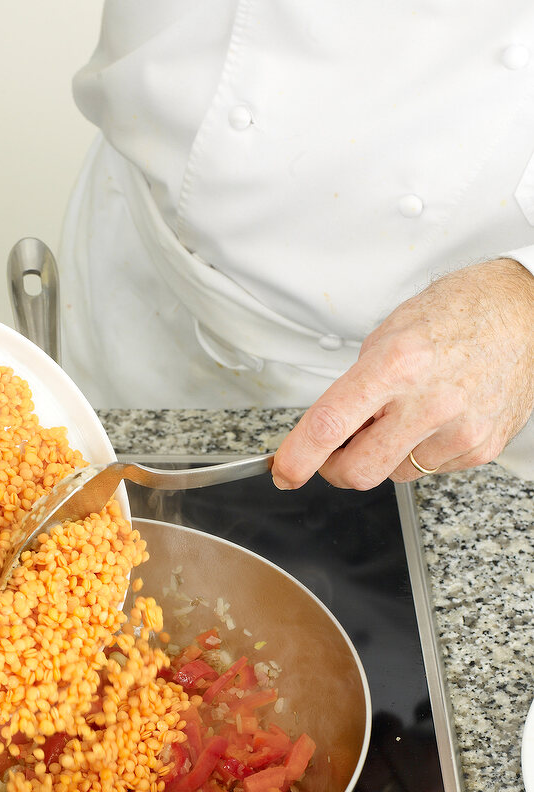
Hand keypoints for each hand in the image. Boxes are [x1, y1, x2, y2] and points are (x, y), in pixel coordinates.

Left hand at [271, 259, 533, 489]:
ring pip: (393, 474)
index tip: (284, 471)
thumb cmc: (458, 315)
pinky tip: (435, 419)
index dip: (297, 457)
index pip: (329, 425)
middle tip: (334, 452)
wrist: (524, 314)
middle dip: (336, 468)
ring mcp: (459, 431)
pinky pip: (430, 469)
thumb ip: (355, 387)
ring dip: (384, 454)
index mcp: (396, 365)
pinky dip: (420, 451)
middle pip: (358, 471)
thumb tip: (328, 432)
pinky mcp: (480, 449)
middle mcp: (429, 402)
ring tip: (406, 413)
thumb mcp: (389, 334)